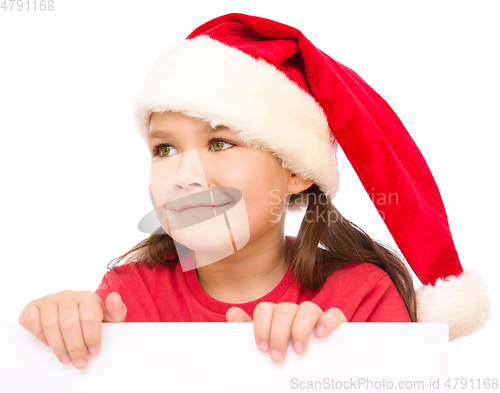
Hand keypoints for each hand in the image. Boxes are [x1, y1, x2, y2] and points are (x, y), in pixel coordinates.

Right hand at [19, 291, 126, 368]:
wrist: (72, 317)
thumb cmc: (91, 320)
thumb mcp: (109, 318)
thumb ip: (116, 311)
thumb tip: (114, 298)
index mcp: (88, 297)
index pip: (89, 316)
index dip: (92, 336)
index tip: (94, 350)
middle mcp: (68, 295)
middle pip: (69, 322)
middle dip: (75, 346)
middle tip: (79, 361)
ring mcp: (50, 300)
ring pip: (51, 322)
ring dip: (58, 345)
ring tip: (65, 358)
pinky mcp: (33, 306)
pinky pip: (32, 319)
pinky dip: (39, 334)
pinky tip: (48, 343)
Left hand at [226, 301, 345, 362]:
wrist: (308, 377)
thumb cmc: (284, 358)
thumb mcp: (266, 348)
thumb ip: (249, 333)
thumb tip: (232, 312)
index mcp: (275, 316)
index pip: (265, 309)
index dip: (261, 327)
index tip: (262, 348)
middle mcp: (294, 312)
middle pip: (284, 309)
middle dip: (279, 334)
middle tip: (278, 357)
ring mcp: (315, 316)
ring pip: (308, 308)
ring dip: (300, 329)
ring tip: (299, 351)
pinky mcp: (335, 323)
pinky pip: (334, 314)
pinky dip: (327, 322)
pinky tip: (320, 336)